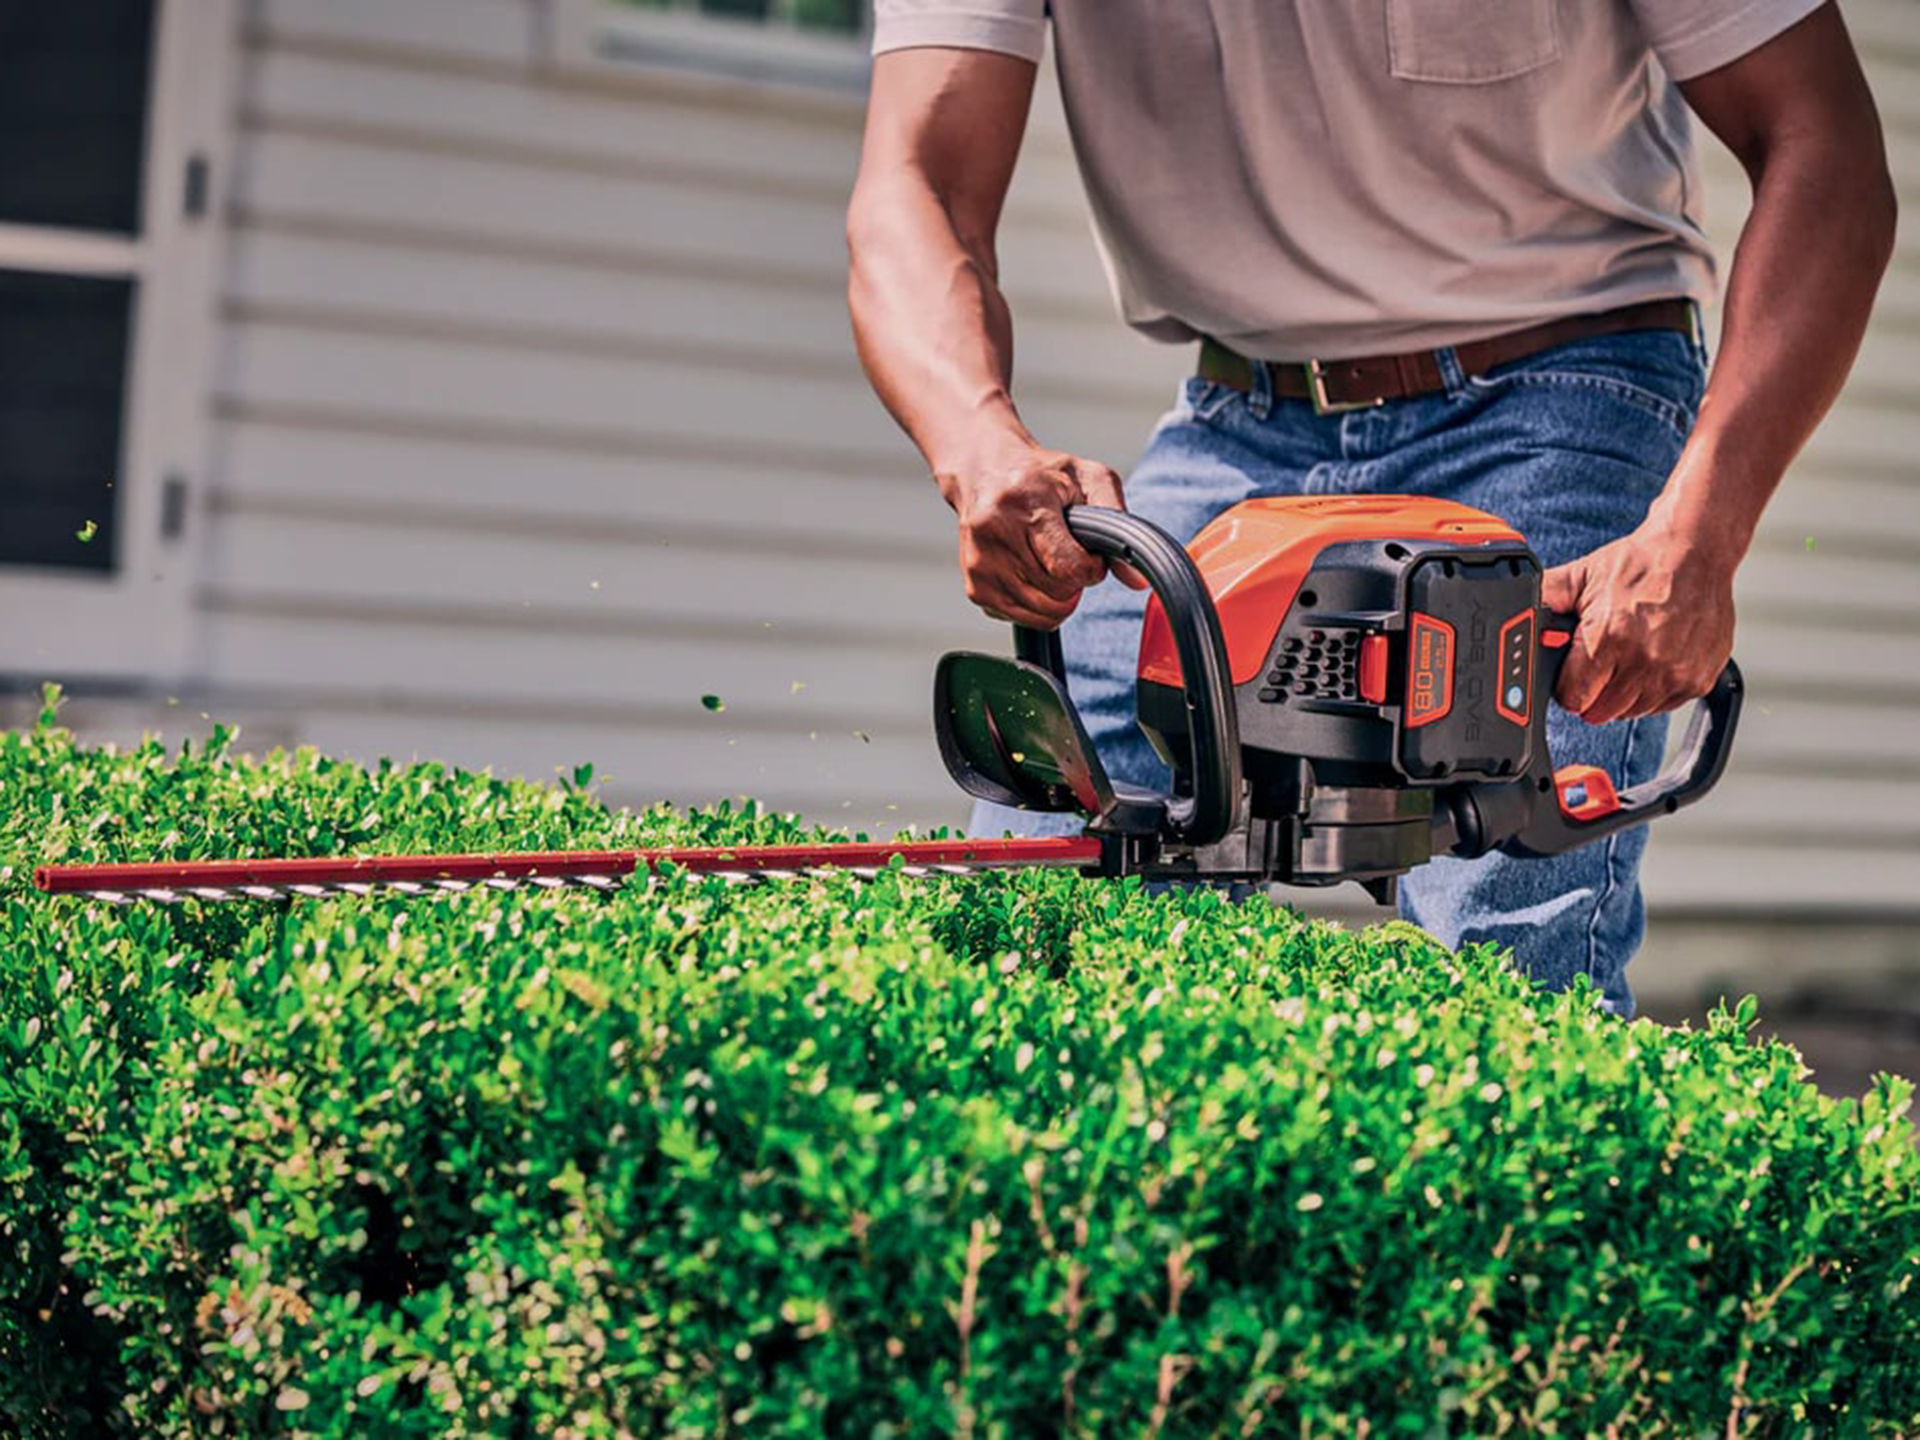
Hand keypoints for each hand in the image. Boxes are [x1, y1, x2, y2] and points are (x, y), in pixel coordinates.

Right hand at [935, 443, 1146, 628]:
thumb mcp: (1089, 479)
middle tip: (1067, 551)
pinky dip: (1037, 603)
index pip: (1067, 567)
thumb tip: (1137, 579)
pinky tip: (1031, 572)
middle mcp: (994, 534)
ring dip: (1058, 595)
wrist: (983, 472)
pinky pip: (1024, 619)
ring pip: (1043, 612)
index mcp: (1023, 502)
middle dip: (1075, 580)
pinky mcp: (975, 588)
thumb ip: (1118, 521)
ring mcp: (981, 565)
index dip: (1091, 569)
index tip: (1089, 554)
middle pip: (1057, 593)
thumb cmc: (1039, 474)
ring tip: (1049, 561)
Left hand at [1540, 520, 1736, 724]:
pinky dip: (1653, 692)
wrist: (1694, 552)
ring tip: (1626, 660)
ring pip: (1632, 712)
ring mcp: (1675, 673)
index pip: (1573, 698)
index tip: (1572, 676)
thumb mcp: (1580, 577)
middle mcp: (1644, 661)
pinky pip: (1663, 706)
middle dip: (1592, 693)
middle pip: (1601, 712)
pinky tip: (1652, 663)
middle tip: (1598, 666)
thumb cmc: (1640, 564)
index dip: (1567, 688)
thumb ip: (1545, 601)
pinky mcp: (1699, 679)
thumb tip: (1516, 612)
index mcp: (1609, 639)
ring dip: (1622, 695)